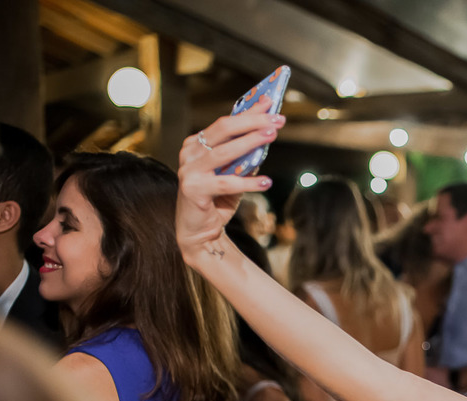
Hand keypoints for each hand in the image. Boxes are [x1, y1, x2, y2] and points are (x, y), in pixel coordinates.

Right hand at [176, 95, 283, 257]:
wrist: (200, 232)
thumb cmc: (218, 200)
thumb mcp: (234, 173)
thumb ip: (245, 156)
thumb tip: (267, 134)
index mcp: (197, 144)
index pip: (226, 122)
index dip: (248, 112)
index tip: (270, 102)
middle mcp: (190, 153)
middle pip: (223, 130)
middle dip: (252, 122)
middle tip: (277, 119)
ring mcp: (189, 170)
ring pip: (223, 152)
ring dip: (250, 142)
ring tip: (271, 135)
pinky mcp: (193, 189)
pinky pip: (225, 183)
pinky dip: (247, 182)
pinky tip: (266, 182)